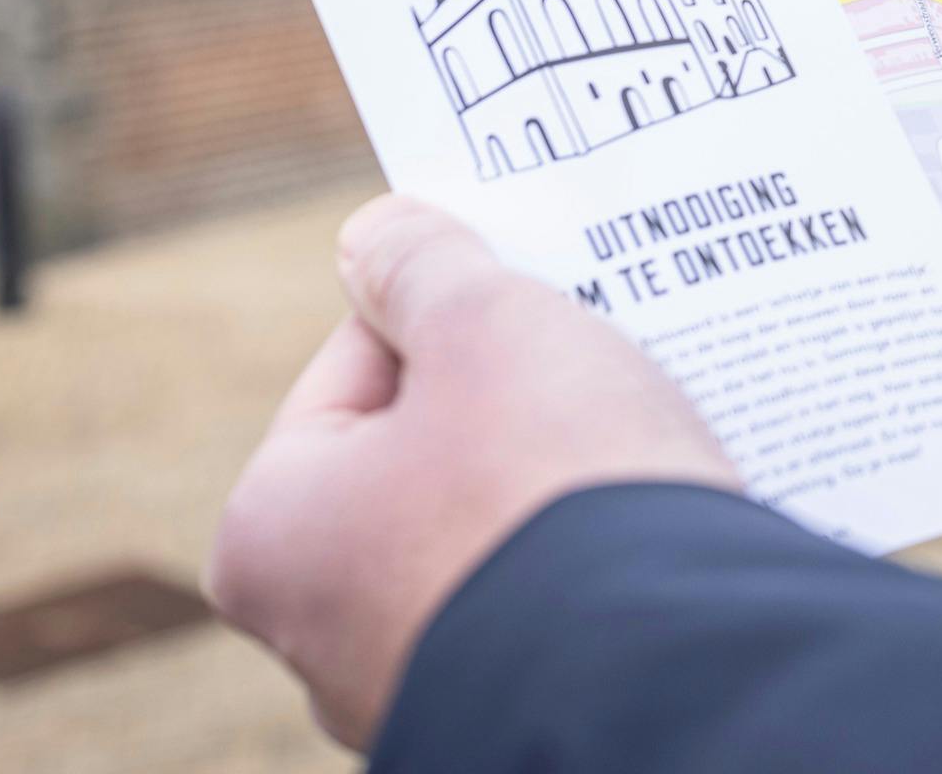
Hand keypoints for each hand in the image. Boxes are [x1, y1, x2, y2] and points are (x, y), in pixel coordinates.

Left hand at [205, 195, 738, 747]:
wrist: (670, 672)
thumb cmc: (547, 488)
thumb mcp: (486, 327)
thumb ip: (425, 265)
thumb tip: (377, 235)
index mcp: (271, 535)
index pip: (359, 366)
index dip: (452, 310)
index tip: (531, 292)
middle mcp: (323, 635)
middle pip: (427, 455)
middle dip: (515, 401)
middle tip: (593, 361)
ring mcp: (428, 683)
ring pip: (499, 531)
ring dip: (565, 482)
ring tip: (642, 444)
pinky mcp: (523, 707)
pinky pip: (557, 599)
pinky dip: (600, 557)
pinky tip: (661, 520)